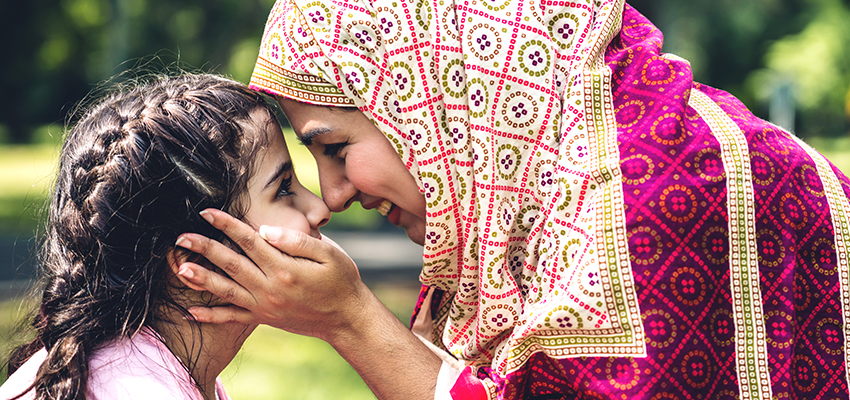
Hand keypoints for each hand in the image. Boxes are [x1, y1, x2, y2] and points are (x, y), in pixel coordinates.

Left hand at [174, 208, 370, 340]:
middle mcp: (270, 288)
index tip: (206, 212)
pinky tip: (189, 312)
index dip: (226, 225)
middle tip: (181, 237)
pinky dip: (210, 316)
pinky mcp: (264, 319)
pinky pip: (232, 319)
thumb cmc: (342, 281)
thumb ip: (296, 241)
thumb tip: (264, 230)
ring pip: (225, 291)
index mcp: (284, 267)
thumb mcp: (330, 254)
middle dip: (204, 248)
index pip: (249, 241)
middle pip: (230, 264)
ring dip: (200, 279)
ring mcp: (264, 306)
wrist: (347, 319)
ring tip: (179, 269)